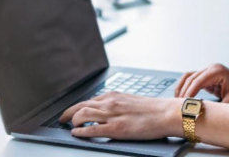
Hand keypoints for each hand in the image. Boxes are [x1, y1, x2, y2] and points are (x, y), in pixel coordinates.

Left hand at [59, 92, 181, 139]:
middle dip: (68, 113)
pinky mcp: (116, 129)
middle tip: (62, 119)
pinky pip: (91, 129)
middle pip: (81, 105)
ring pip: (82, 115)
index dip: (77, 106)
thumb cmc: (153, 109)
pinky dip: (80, 132)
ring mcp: (112, 115)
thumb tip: (109, 109)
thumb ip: (118, 104)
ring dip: (72, 121)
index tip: (72, 111)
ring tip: (69, 127)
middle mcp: (110, 103)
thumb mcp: (131, 101)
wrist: (166, 113)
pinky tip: (76, 134)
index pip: (89, 100)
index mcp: (114, 96)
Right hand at [174, 63, 228, 103]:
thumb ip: (215, 107)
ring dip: (182, 88)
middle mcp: (212, 68)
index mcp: (216, 71)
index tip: (183, 105)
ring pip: (189, 77)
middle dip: (182, 91)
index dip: (188, 94)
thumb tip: (200, 112)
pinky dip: (187, 88)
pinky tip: (184, 99)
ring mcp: (210, 71)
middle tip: (178, 105)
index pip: (196, 82)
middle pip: (189, 77)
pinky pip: (194, 81)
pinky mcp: (209, 77)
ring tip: (177, 101)